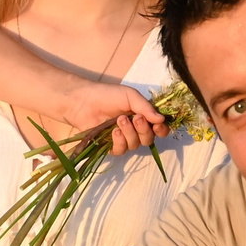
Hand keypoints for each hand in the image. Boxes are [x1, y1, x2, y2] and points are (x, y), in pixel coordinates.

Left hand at [49, 80, 166, 145]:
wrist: (84, 101)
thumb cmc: (107, 95)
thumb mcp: (130, 96)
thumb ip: (146, 107)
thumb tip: (162, 119)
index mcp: (143, 117)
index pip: (159, 129)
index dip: (161, 130)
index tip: (158, 126)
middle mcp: (135, 130)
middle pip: (148, 139)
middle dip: (143, 130)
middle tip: (136, 118)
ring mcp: (122, 139)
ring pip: (135, 145)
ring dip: (130, 133)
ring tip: (119, 120)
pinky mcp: (109, 146)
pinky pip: (121, 150)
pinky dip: (120, 142)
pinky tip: (114, 132)